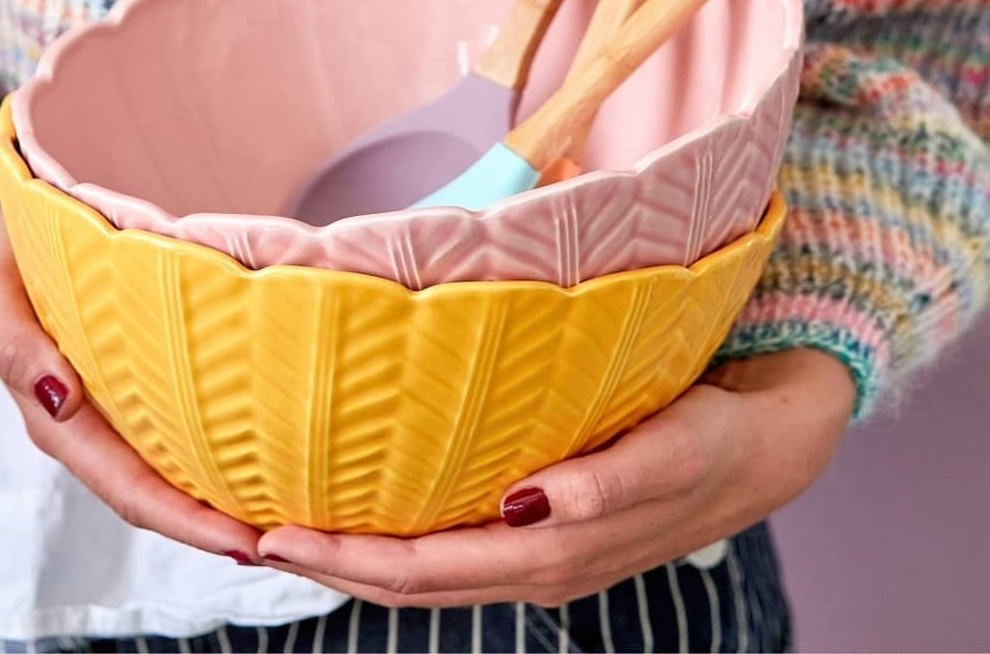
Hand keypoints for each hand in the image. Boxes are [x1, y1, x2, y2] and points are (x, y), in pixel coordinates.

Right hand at [0, 96, 263, 564]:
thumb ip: (19, 351)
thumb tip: (60, 398)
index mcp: (58, 419)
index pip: (128, 486)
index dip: (184, 519)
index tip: (240, 537)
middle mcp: (90, 424)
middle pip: (157, 492)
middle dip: (214, 520)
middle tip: (284, 533)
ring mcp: (111, 407)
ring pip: (168, 465)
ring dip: (218, 489)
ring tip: (283, 501)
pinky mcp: (130, 380)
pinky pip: (173, 423)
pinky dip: (211, 443)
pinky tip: (254, 442)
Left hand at [256, 348, 855, 605]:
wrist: (769, 439)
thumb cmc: (719, 439)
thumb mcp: (672, 451)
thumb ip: (606, 483)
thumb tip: (530, 503)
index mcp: (554, 554)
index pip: (426, 569)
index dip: (345, 558)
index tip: (269, 536)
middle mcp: (537, 561)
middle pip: (410, 578)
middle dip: (329, 562)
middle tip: (247, 534)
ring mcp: (540, 547)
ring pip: (427, 565)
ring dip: (356, 552)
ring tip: (288, 525)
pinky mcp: (549, 520)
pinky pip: (456, 539)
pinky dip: (401, 533)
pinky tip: (376, 507)